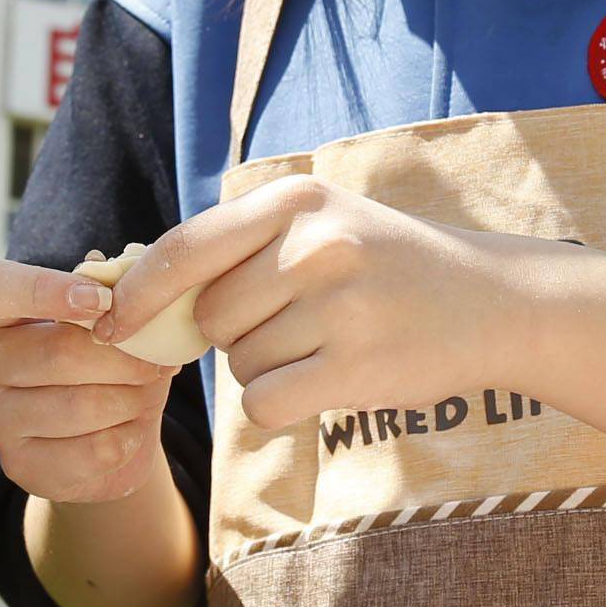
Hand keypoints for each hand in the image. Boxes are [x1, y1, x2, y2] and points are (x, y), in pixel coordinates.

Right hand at [0, 261, 171, 505]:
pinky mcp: (18, 465)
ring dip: (131, 399)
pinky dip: (127, 438)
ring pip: (78, 406)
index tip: (103, 302)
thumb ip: (114, 293)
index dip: (48, 290)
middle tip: (157, 362)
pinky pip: (90, 452)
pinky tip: (131, 428)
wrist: (103, 436)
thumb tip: (124, 270)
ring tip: (146, 392)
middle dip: (124, 358)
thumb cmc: (104, 359)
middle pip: (56, 353)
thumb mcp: (111, 319)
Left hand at [96, 177, 542, 434]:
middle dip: (232, 336)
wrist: (493, 303)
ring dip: (267, 369)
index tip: (112, 325)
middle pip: (209, 318)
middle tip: (292, 327)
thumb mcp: (321, 223)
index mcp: (294, 200)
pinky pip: (267, 403)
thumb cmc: (388, 267)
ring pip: (241, 364)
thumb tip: (134, 296)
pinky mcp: (357, 365)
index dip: (137, 294)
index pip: (184, 249)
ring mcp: (339, 305)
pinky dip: (281, 406)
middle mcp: (315, 244)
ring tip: (327, 344)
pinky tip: (325, 382)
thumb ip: (238, 247)